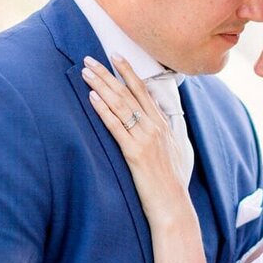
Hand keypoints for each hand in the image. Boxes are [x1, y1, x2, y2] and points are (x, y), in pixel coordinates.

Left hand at [81, 55, 190, 225]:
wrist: (173, 206)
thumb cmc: (173, 184)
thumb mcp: (176, 152)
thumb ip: (168, 134)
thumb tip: (163, 123)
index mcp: (163, 125)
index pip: (143, 91)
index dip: (129, 72)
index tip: (116, 56)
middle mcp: (155, 127)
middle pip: (128, 93)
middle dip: (108, 73)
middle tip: (89, 58)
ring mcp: (146, 139)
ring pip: (121, 105)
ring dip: (102, 86)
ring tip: (86, 72)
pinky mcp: (135, 153)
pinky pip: (116, 126)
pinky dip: (104, 110)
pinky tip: (92, 98)